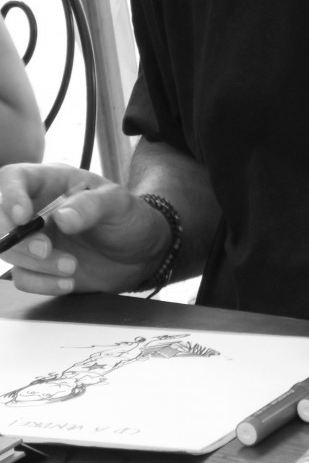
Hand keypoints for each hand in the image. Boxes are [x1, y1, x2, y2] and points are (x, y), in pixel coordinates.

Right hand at [0, 163, 167, 294]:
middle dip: (19, 240)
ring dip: (36, 265)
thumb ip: (92, 206)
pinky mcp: (41, 267)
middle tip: (45, 250)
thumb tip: (62, 217)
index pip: (14, 178)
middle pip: (2, 220)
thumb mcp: (118, 204)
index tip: (22, 216)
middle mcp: (37, 209)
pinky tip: (69, 282)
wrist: (142, 253)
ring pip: (10, 252)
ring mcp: (37, 239)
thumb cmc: (129, 218)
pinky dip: (41, 284)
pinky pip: (23, 278)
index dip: (9, 195)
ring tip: (72, 267)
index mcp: (52, 183)